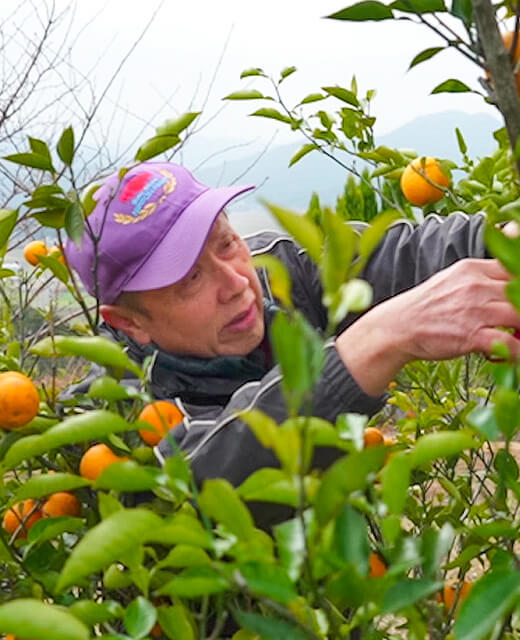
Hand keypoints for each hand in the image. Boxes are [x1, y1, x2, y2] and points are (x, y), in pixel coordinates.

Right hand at [336, 258, 519, 395]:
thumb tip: (509, 275)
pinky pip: (510, 344)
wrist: (397, 328)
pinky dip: (519, 353)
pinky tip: (515, 356)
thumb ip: (482, 277)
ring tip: (518, 336)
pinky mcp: (471, 335)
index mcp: (472, 269)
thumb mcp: (453, 280)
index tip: (517, 297)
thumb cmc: (427, 308)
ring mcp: (474, 310)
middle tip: (516, 323)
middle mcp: (476, 286)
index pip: (514, 267)